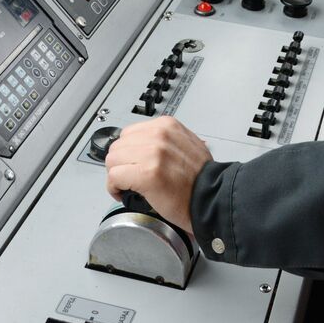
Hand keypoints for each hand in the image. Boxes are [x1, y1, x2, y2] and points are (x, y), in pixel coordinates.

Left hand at [104, 116, 211, 235]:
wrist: (211, 196)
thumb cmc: (201, 177)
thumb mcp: (188, 142)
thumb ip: (166, 139)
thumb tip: (143, 144)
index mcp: (167, 125)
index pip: (128, 133)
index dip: (128, 152)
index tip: (133, 164)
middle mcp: (158, 135)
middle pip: (117, 146)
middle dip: (120, 164)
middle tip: (130, 177)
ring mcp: (152, 154)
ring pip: (112, 161)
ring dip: (116, 175)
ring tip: (128, 186)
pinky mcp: (146, 174)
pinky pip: (114, 177)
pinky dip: (114, 188)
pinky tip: (124, 193)